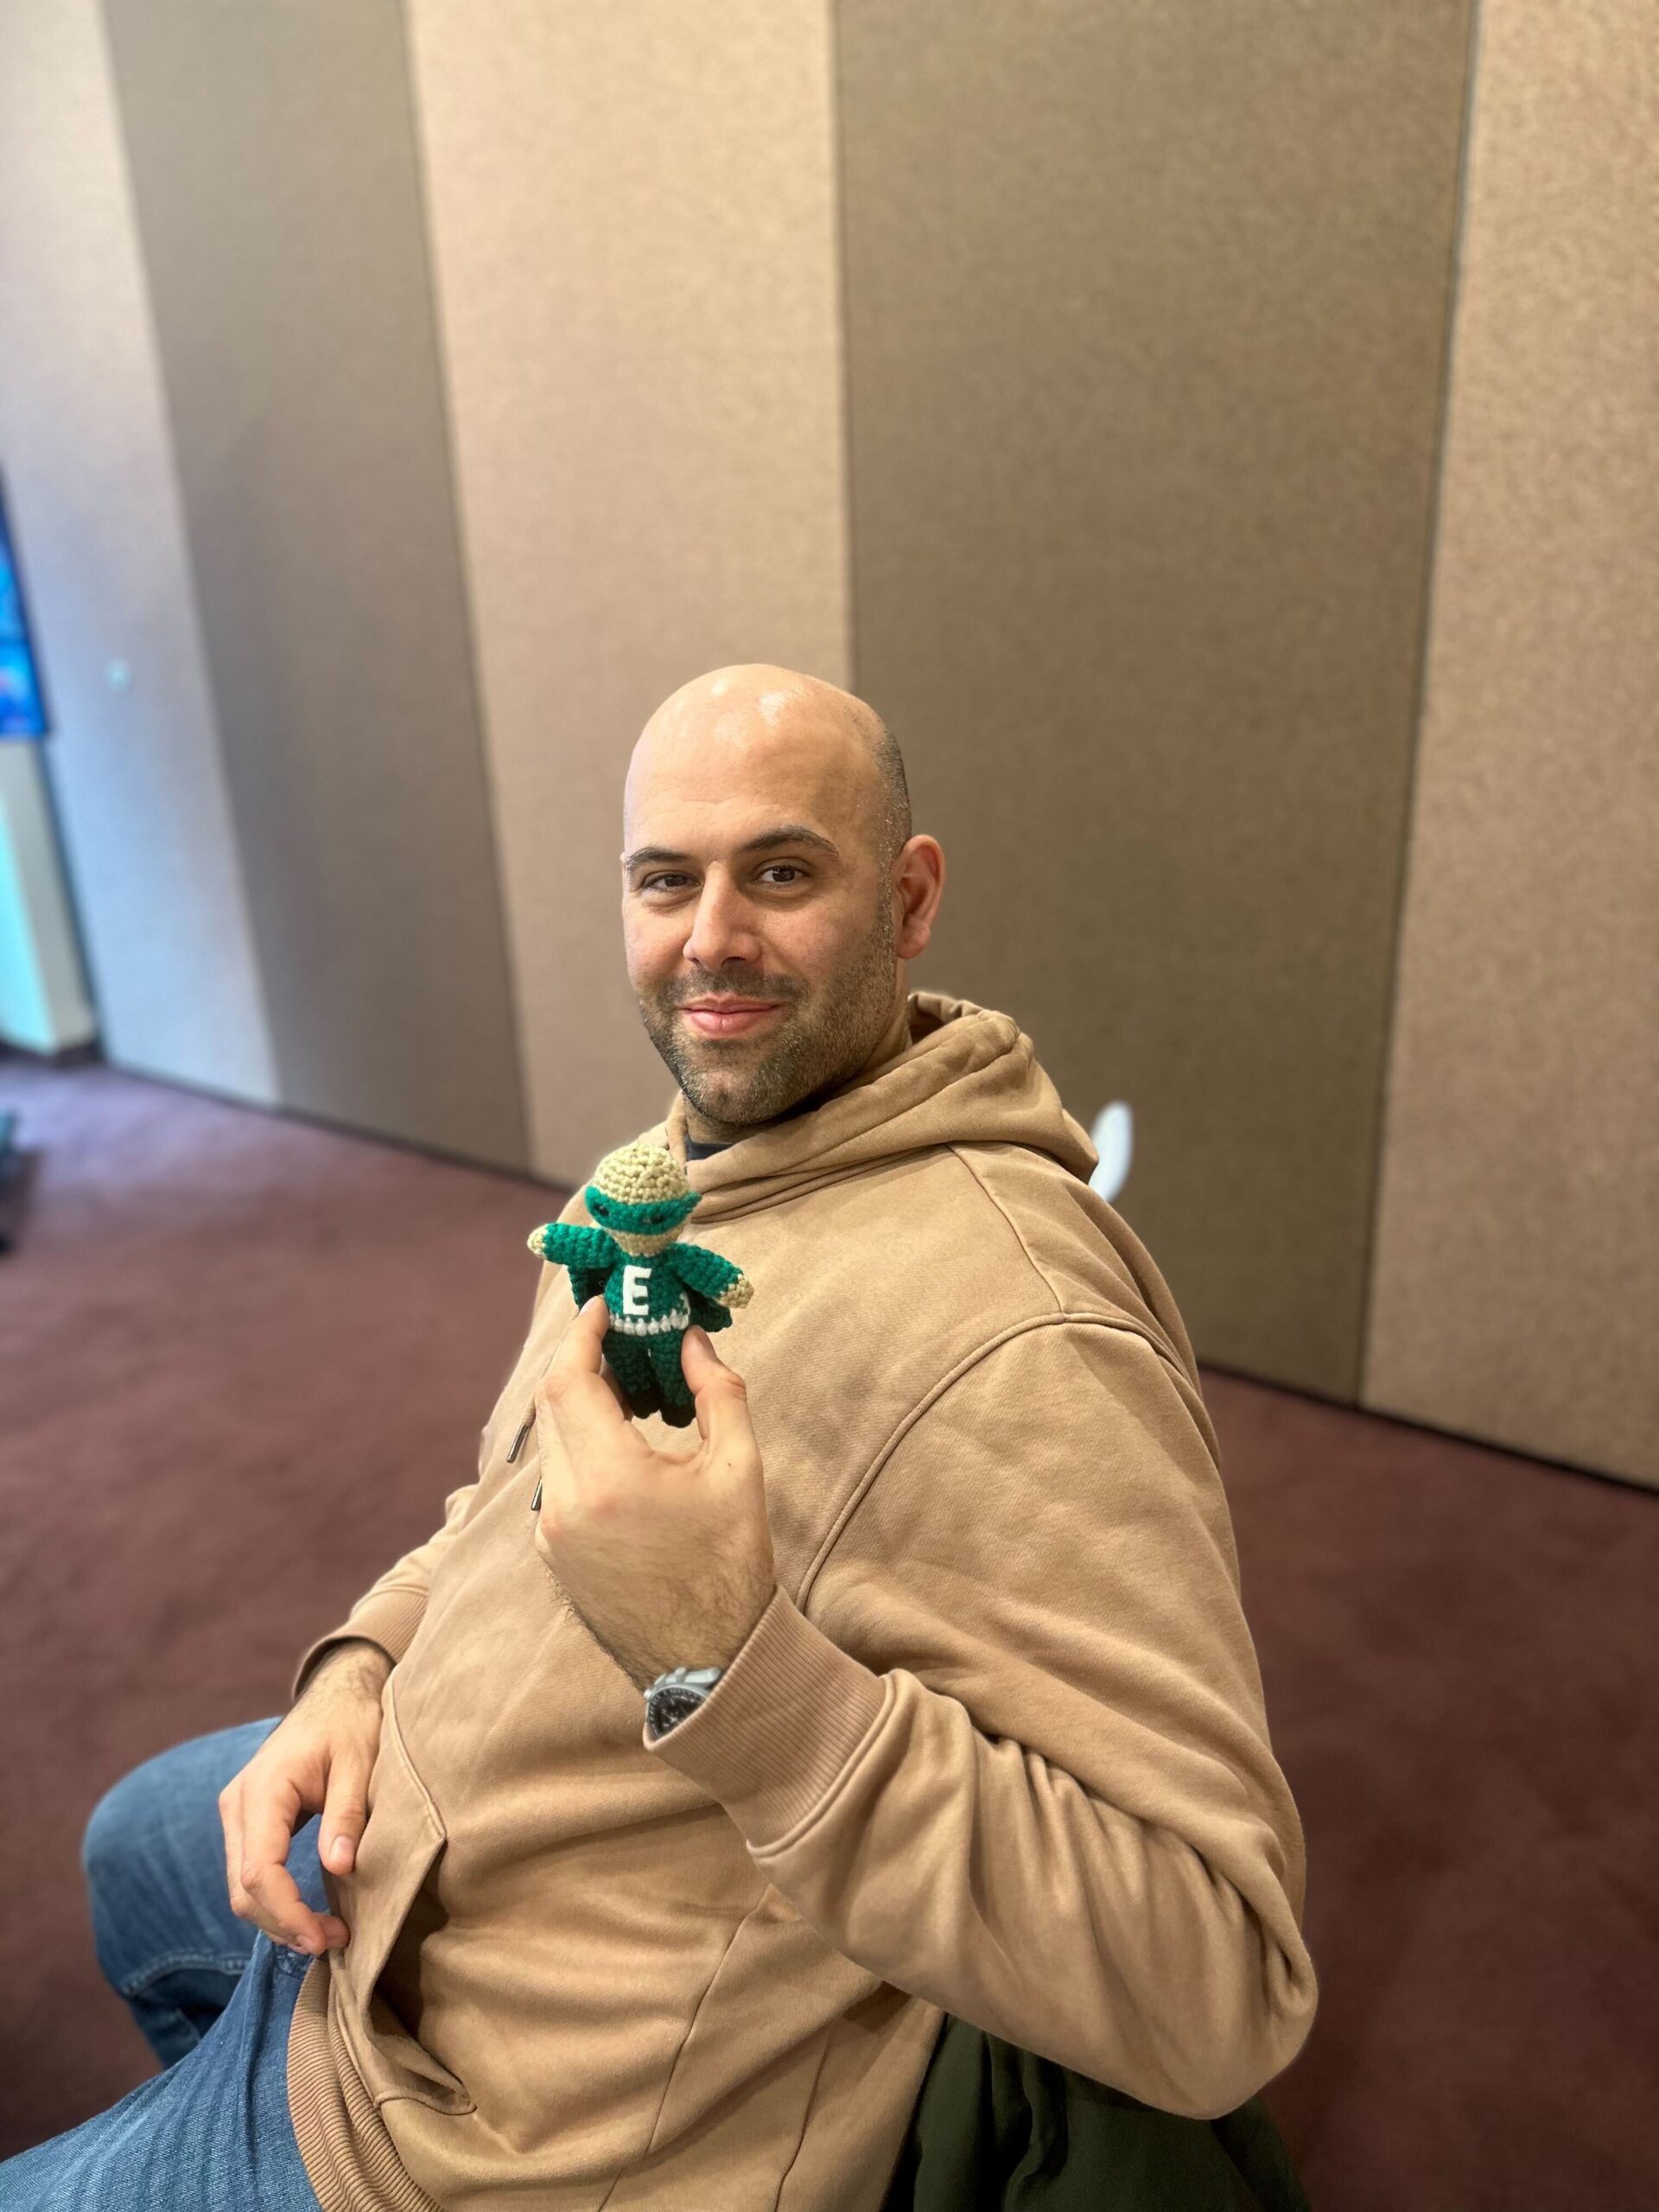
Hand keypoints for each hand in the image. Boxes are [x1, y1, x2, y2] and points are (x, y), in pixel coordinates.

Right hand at [218, 1640, 389, 1954]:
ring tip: (328, 1934)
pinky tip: (309, 1913)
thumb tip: (339, 1868)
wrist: (335, 1695)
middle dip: (284, 1924)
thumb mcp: (360, 1762)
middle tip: (335, 1942)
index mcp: (263, 1789)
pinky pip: (251, 1873)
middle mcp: (237, 1804)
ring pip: (242, 1888)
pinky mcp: (248, 1822)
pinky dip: (275, 1901)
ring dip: (279, 1918)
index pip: (258, 1871)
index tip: (324, 1938)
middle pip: (243, 1889)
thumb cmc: (351, 1723)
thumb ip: (348, 1813)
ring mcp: (237, 1814)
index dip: (287, 1912)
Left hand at [534, 1297, 776, 1691]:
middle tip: (619, 1336)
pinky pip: (555, 1479)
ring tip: (629, 1388)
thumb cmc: (731, 1563)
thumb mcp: (739, 1468)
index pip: (568, 1381)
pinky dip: (579, 1447)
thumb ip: (717, 1391)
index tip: (604, 1306)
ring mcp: (550, 1534)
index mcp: (608, 1479)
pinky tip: (621, 1442)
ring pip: (551, 1442)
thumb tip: (691, 1339)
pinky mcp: (552, 1555)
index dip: (581, 1335)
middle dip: (580, 1362)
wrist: (709, 1661)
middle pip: (551, 1406)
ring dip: (579, 1405)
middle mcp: (563, 1505)